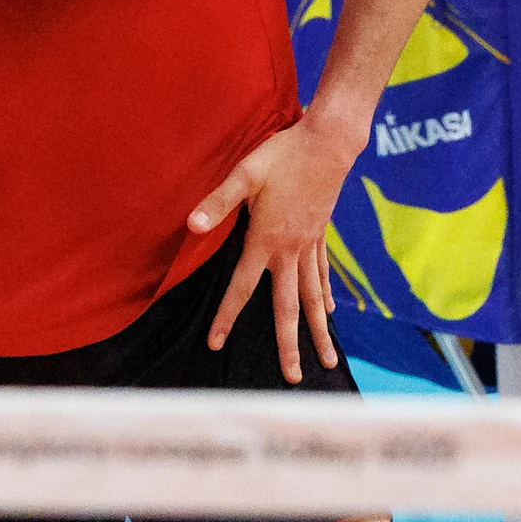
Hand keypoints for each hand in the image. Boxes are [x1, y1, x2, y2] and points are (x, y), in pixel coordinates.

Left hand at [187, 113, 360, 381]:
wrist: (329, 143)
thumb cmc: (284, 155)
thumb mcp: (245, 174)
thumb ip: (218, 202)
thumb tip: (190, 226)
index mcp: (267, 240)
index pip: (242, 287)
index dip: (227, 316)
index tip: (216, 344)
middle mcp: (291, 251)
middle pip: (288, 307)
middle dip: (289, 344)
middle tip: (292, 379)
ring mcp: (310, 245)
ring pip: (314, 297)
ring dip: (318, 330)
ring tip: (328, 361)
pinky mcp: (321, 234)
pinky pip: (323, 274)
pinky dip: (325, 295)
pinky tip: (330, 312)